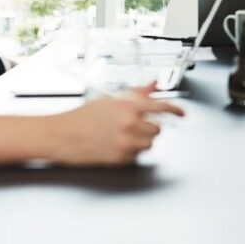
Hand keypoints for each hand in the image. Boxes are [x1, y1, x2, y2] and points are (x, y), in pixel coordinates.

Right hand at [50, 83, 183, 165]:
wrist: (62, 135)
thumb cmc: (83, 116)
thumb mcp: (111, 99)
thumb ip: (137, 93)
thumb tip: (153, 84)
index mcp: (128, 106)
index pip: (162, 107)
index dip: (176, 110)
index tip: (182, 113)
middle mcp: (129, 125)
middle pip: (157, 128)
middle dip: (148, 126)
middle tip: (132, 123)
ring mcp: (125, 143)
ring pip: (149, 144)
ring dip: (141, 139)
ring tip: (121, 134)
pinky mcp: (120, 159)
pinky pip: (136, 156)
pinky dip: (130, 151)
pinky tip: (115, 144)